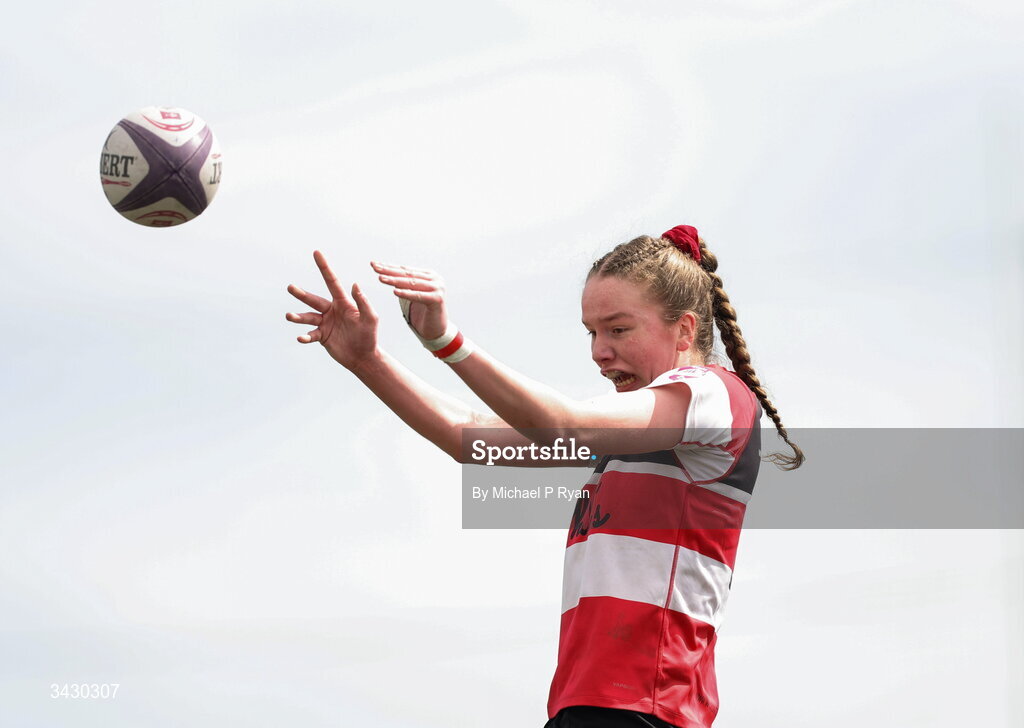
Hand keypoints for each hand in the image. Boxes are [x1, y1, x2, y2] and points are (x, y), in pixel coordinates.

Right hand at [286, 250, 378, 369]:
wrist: (363, 357)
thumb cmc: (369, 336)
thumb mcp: (370, 318)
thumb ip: (363, 302)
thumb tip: (355, 284)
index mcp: (343, 302)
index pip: (332, 282)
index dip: (324, 267)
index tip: (317, 253)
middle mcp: (331, 310)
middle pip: (314, 299)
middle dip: (302, 294)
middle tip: (290, 287)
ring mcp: (325, 323)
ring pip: (308, 317)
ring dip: (298, 317)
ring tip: (289, 316)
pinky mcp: (321, 336)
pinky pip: (310, 335)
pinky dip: (305, 336)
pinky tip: (301, 338)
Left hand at [371, 261, 448, 339]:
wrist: (437, 330)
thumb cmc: (423, 312)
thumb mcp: (413, 294)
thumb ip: (405, 283)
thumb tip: (387, 272)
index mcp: (428, 275)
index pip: (405, 270)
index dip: (389, 267)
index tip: (374, 264)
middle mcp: (435, 279)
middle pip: (407, 274)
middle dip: (389, 271)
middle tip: (375, 267)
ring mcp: (438, 288)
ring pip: (411, 283)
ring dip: (394, 281)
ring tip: (381, 278)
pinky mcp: (438, 299)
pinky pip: (418, 296)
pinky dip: (406, 294)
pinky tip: (395, 292)